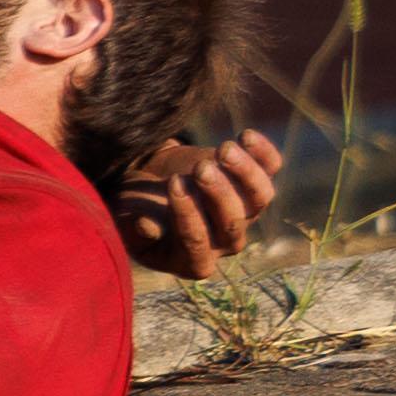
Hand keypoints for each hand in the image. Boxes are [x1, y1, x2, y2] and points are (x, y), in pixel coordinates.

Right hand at [123, 124, 290, 276]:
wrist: (151, 183)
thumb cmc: (134, 207)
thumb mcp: (124, 219)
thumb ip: (133, 227)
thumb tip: (147, 226)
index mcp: (194, 260)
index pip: (197, 242)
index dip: (188, 214)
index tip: (173, 184)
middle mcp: (225, 241)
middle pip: (233, 222)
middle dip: (219, 193)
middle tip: (200, 169)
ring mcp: (245, 212)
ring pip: (261, 197)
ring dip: (246, 173)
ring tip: (225, 149)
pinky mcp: (253, 183)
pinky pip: (270, 170)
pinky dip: (263, 153)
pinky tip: (245, 136)